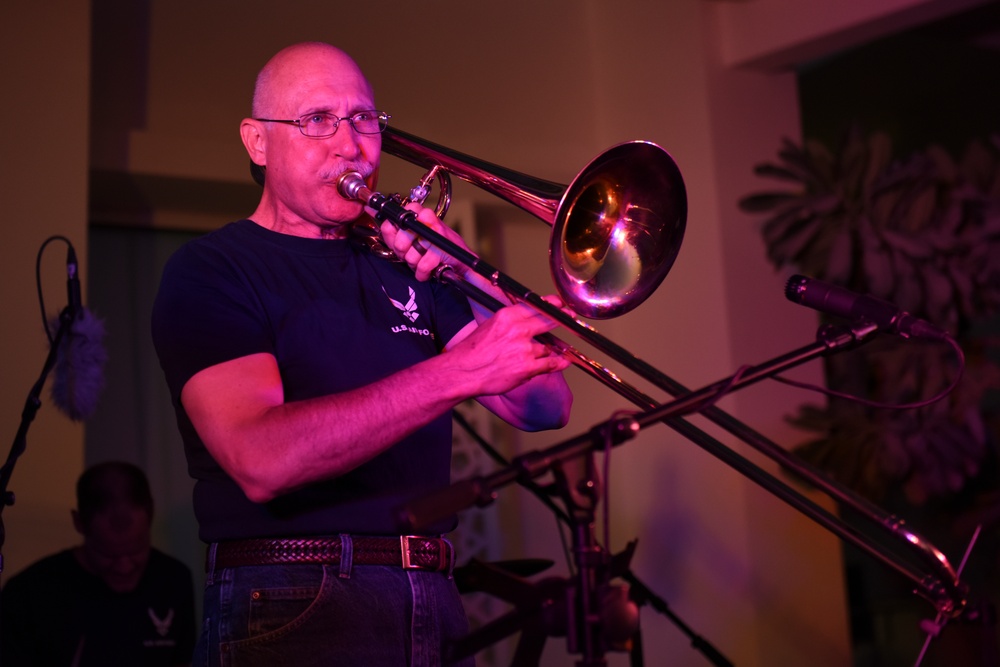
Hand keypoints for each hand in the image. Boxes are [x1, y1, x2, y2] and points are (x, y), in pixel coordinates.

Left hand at [379, 204, 471, 281]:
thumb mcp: (409, 235)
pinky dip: (423, 273)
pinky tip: (428, 270)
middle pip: (399, 240)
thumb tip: (369, 210)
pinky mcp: (442, 247)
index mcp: (416, 211)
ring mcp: (435, 232)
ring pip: (411, 255)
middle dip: (404, 253)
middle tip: (412, 253)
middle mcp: (426, 218)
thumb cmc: (432, 247)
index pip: (391, 221)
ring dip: (415, 264)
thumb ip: (391, 226)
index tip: (399, 242)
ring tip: (422, 260)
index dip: (392, 237)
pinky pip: (422, 265)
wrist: (459, 260)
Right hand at [446, 295, 570, 396]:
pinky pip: (550, 363)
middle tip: (571, 316)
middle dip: (562, 318)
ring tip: (547, 351)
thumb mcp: (490, 325)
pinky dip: (558, 363)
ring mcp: (524, 349)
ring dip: (547, 350)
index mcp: (507, 316)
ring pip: (547, 347)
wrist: (463, 371)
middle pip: (548, 321)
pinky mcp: (527, 367)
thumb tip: (526, 319)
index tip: (560, 304)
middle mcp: (518, 330)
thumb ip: (510, 321)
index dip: (552, 304)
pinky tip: (564, 361)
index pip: (536, 306)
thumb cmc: (472, 351)